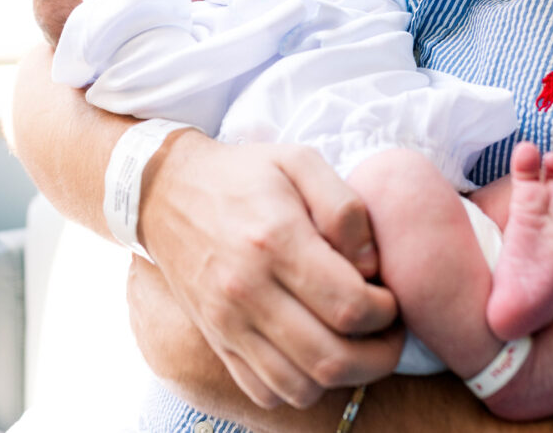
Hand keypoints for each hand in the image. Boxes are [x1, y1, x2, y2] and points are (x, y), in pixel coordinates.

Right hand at [138, 134, 400, 408]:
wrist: (164, 192)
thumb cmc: (241, 174)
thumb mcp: (298, 161)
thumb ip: (345, 206)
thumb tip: (371, 264)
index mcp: (275, 240)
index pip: (351, 306)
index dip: (387, 311)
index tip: (388, 294)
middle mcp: (247, 290)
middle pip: (333, 360)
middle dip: (379, 355)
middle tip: (387, 330)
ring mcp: (227, 322)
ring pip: (302, 387)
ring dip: (345, 377)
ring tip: (354, 343)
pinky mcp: (216, 340)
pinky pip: (266, 392)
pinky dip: (300, 385)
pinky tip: (312, 351)